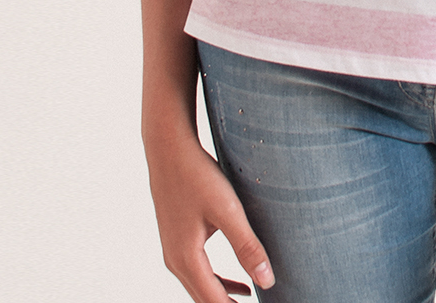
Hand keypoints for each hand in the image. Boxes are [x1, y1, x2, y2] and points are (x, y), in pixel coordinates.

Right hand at [147, 131, 274, 301]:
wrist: (168, 148)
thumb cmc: (198, 176)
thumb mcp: (228, 211)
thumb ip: (247, 247)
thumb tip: (267, 281)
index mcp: (186, 259)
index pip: (214, 302)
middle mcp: (175, 261)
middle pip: (204, 299)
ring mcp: (173, 250)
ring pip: (200, 287)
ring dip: (224, 297)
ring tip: (250, 301)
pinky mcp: (176, 237)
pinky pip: (198, 272)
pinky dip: (217, 282)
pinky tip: (237, 281)